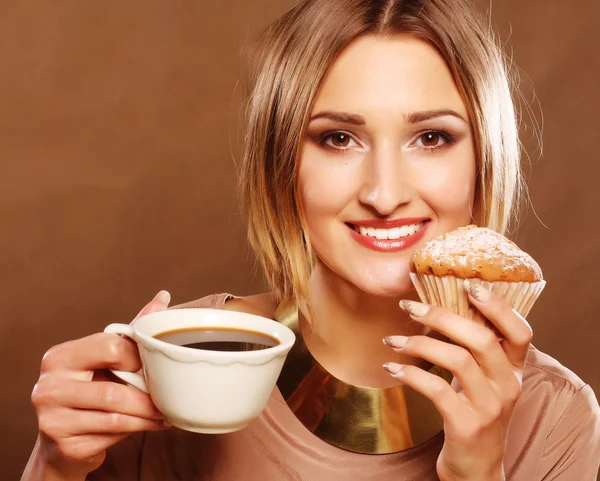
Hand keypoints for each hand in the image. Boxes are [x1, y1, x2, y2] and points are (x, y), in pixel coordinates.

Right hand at [24, 291, 171, 479]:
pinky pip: (111, 436)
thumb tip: (163, 297)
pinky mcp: (65, 445)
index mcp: (59, 356)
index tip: (153, 364)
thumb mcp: (105, 357)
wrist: (62, 439)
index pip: (109, 348)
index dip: (137, 357)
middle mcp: (49, 386)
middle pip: (112, 390)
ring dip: (147, 416)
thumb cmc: (89, 387)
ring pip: (115, 417)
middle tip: (167, 395)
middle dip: (147, 396)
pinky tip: (151, 425)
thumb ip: (131, 331)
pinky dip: (137, 430)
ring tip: (165, 412)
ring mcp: (52, 419)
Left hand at [384, 281, 531, 480]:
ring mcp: (489, 407)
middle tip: (408, 307)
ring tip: (393, 341)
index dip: (498, 306)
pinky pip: (436, 389)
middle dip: (440, 316)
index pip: (521, 331)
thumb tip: (437, 306)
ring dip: (418, 344)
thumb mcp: (482, 380)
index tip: (468, 285)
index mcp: (514, 369)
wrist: (475, 467)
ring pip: (457, 360)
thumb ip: (473, 349)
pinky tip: (392, 370)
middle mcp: (508, 386)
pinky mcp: (467, 426)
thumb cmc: (473, 412)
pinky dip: (410, 374)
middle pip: (480, 338)